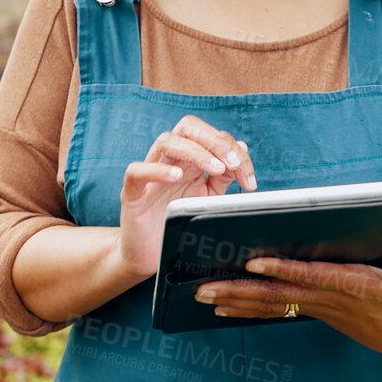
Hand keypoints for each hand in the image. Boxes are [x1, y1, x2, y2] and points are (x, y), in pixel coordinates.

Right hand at [114, 116, 256, 279]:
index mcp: (188, 158)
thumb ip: (224, 175)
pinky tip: (177, 176)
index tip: (249, 180)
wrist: (151, 255)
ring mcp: (149, 173)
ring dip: (196, 152)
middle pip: (188, 127)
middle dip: (216, 141)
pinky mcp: (131, 192)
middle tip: (234, 164)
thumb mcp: (207, 197)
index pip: (211, 136)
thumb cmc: (176, 221)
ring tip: (216, 170)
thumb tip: (243, 148)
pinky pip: (138, 171)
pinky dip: (158, 170)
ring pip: (167, 142)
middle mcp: (169, 159)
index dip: (234, 151)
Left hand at [198, 225, 381, 355]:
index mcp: (353, 286)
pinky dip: (246, 309)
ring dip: (234, 300)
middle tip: (204, 285)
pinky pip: (274, 311)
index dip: (283, 272)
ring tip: (200, 294)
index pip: (312, 277)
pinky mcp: (312, 311)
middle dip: (240, 290)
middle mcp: (329, 299)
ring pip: (269, 305)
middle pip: (278, 295)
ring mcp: (317, 308)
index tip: (255, 262)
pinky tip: (219, 308)